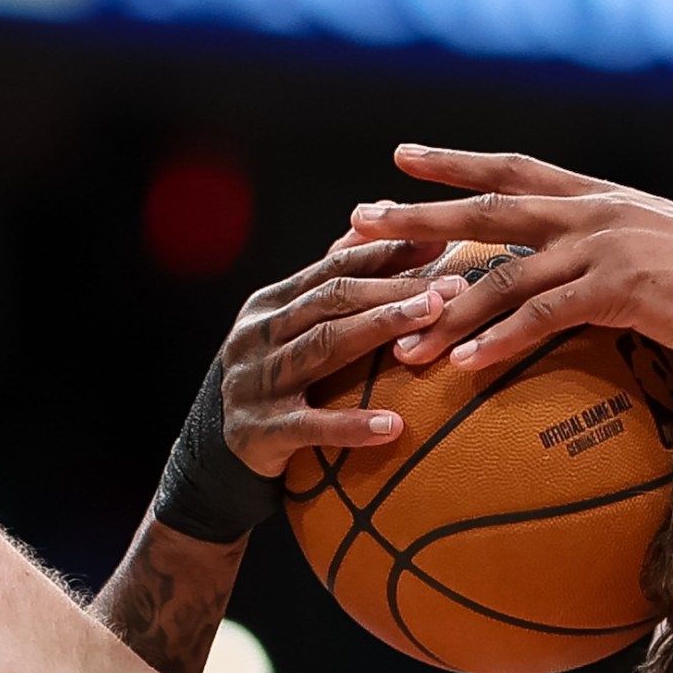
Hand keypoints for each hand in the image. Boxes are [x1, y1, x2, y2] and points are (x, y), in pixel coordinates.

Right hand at [214, 240, 464, 475]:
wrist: (219, 452)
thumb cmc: (274, 382)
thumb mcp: (292, 330)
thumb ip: (329, 285)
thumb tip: (375, 221)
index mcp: (271, 305)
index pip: (333, 269)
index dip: (385, 253)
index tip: (440, 243)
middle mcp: (259, 335)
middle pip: (333, 301)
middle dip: (395, 289)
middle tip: (452, 287)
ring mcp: (256, 381)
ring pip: (322, 347)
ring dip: (380, 329)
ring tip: (433, 321)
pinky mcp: (260, 430)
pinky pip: (310, 425)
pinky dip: (351, 425)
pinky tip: (394, 426)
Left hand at [346, 147, 672, 370]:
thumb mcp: (654, 248)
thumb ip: (606, 252)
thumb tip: (572, 276)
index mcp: (596, 196)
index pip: (511, 169)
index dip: (454, 162)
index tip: (400, 158)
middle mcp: (591, 211)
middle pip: (487, 206)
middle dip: (418, 216)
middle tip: (357, 225)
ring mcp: (603, 248)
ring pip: (504, 272)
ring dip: (447, 307)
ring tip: (401, 338)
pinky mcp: (619, 291)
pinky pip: (543, 318)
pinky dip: (500, 341)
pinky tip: (465, 366)